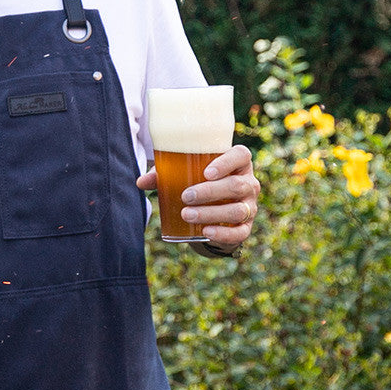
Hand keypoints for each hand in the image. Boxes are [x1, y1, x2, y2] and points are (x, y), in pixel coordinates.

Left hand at [136, 144, 259, 249]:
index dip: (227, 162)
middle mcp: (248, 184)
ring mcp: (249, 206)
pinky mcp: (245, 227)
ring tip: (186, 214)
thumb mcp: (184, 176)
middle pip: (237, 185)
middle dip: (210, 192)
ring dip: (211, 213)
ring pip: (238, 210)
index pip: (241, 155)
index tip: (206, 172)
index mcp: (237, 164)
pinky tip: (206, 232)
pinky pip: (239, 232)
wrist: (214, 214)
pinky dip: (222, 233)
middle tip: (185, 196)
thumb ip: (165, 175)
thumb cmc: (199, 184)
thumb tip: (141, 182)